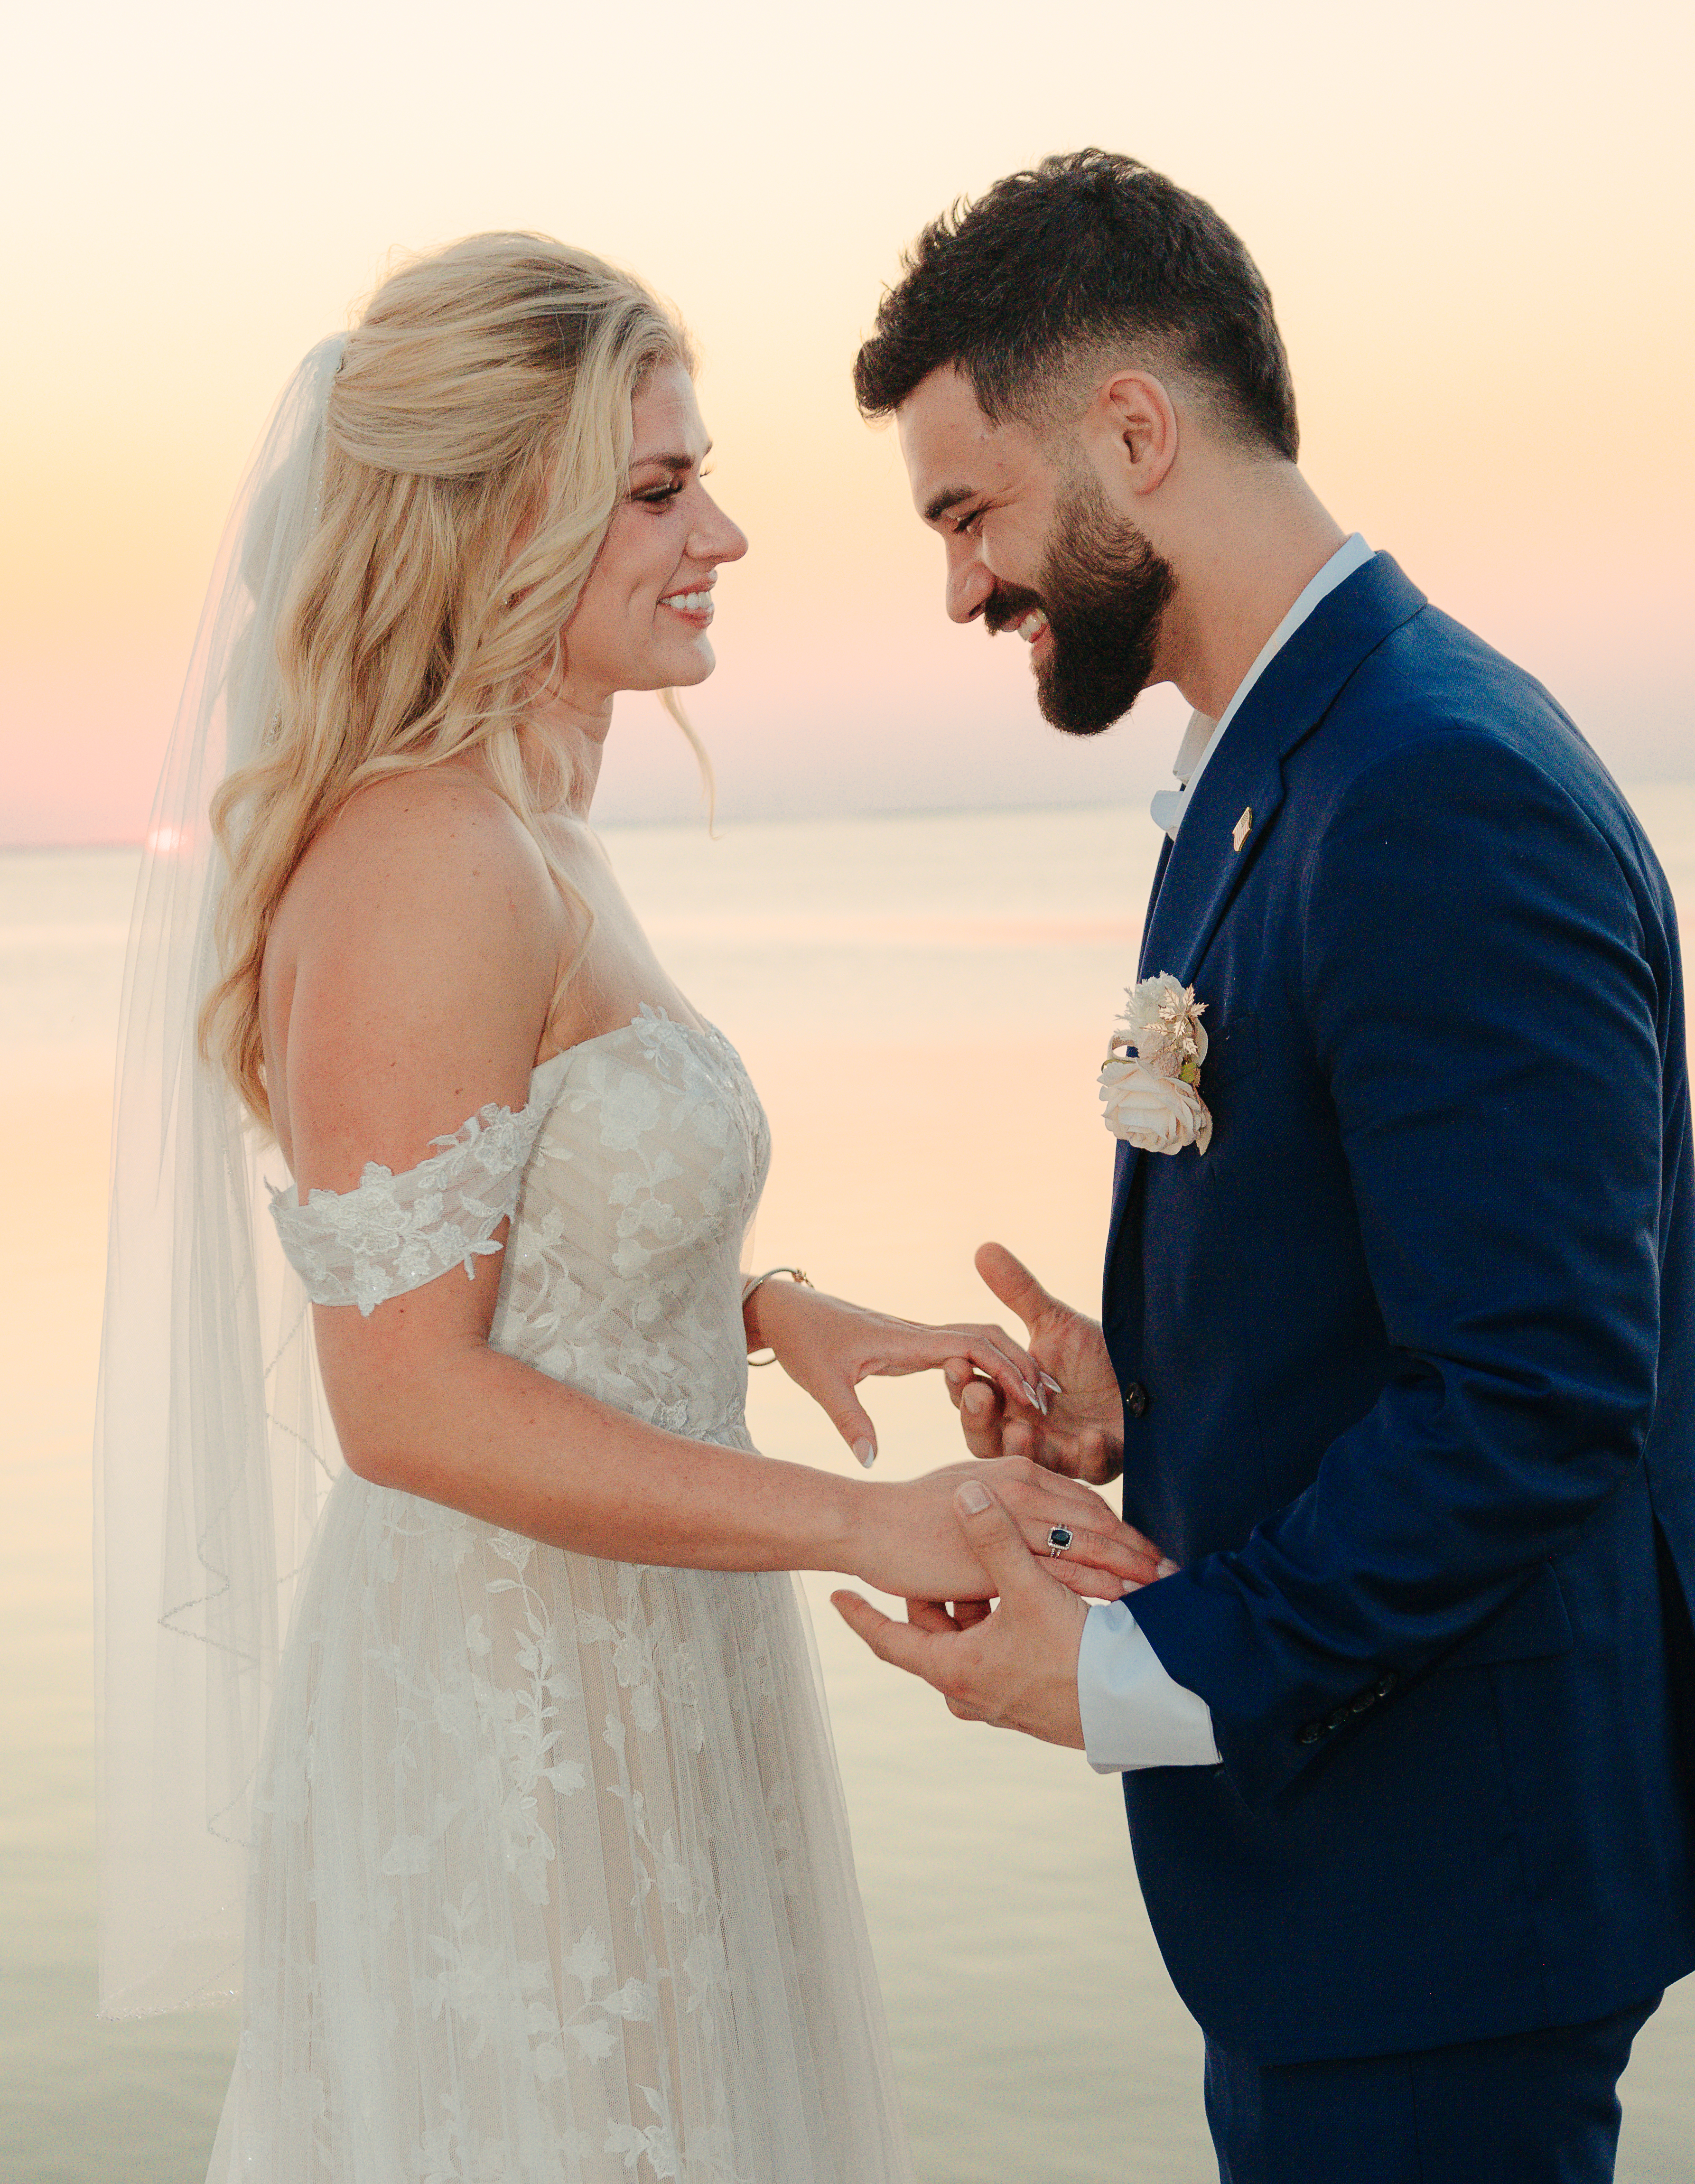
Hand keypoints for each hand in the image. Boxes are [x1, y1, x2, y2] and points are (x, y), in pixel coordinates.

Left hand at [747, 1276, 1054, 1469]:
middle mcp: (918, 1335)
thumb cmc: (802, 1343)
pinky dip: (987, 1367)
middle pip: (987, 1337)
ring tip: (1037, 1399)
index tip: (1034, 1399)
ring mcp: (916, 1339)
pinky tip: (999, 1394)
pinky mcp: (909, 1348)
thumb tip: (870, 1462)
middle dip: (1022, 1364)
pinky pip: (960, 1352)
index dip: (1008, 1369)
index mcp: (907, 1341)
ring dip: (1009, 1363)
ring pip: (977, 1341)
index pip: (973, 1346)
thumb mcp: (822, 1384)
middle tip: (1051, 1400)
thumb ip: (849, 1422)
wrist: (785, 1312)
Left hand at [833, 1480, 1092, 1747]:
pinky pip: (996, 1653)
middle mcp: (968, 1689)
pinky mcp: (1025, 1699)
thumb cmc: (1076, 1656)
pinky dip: (1000, 1624)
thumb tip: (964, 1494)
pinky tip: (1024, 1595)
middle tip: (935, 1560)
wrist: (1133, 1709)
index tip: (835, 1595)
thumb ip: (995, 1539)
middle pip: (935, 1633)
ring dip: (976, 1606)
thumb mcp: (1030, 1590)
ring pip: (969, 1641)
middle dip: (938, 1596)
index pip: (889, 1641)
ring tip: (991, 1570)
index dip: (861, 1616)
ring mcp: (996, 1699)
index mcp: (953, 1669)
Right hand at [847, 1456, 1161, 1605]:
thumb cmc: (912, 1514)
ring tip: (1161, 1590)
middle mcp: (1024, 1487)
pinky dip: (1098, 1583)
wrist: (869, 1525)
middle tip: (1174, 1573)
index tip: (1150, 1551)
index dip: (1122, 1527)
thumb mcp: (967, 1494)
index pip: (1086, 1499)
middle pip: (1099, 1520)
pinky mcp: (1002, 1552)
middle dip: (1138, 1548)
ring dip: (1130, 1567)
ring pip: (1089, 1542)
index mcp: (1018, 1471)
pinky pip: (1062, 1568)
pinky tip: (1122, 1600)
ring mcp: (1015, 1517)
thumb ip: (1003, 1504)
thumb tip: (1028, 1518)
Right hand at [942, 1243, 1127, 1486]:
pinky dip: (1086, 1455)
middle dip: (977, 1419)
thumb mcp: (1056, 1323)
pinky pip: (1088, 1471)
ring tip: (1020, 1429)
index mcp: (1009, 1400)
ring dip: (1019, 1447)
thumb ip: (1019, 1294)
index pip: (971, 1398)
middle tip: (980, 1394)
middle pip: (984, 1439)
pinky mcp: (1100, 1464)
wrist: (1151, 1376)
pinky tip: (1089, 1437)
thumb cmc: (1098, 1355)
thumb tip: (983, 1248)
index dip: (960, 1383)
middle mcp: (1027, 1431)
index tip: (957, 1362)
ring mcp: (1061, 1452)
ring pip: (1027, 1463)